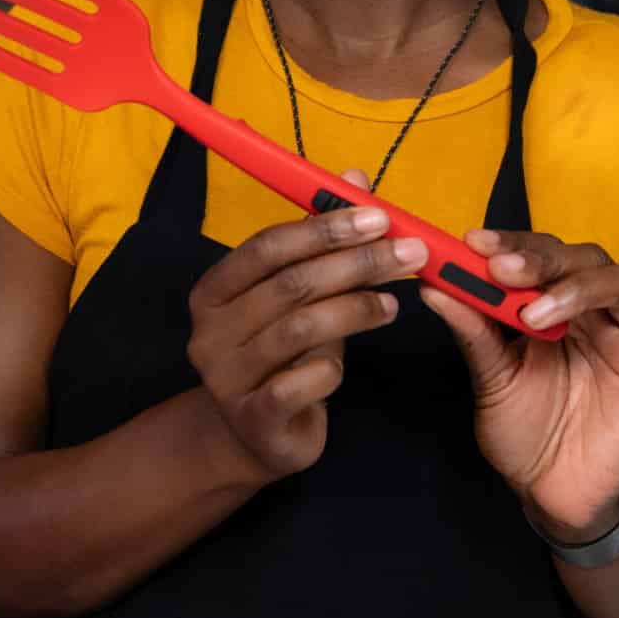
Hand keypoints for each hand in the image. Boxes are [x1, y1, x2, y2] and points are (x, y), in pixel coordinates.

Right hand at [188, 172, 418, 483]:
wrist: (257, 437)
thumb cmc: (283, 356)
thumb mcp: (300, 296)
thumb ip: (323, 243)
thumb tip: (353, 179)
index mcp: (214, 291)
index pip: (267, 247)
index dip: (324, 229)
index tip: (379, 218)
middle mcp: (210, 332)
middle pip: (289, 285)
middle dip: (355, 263)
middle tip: (408, 252)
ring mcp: (227, 378)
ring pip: (297, 330)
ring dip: (354, 309)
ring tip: (394, 304)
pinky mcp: (253, 419)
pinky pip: (297, 385)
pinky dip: (329, 369)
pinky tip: (346, 365)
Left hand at [418, 228, 618, 541]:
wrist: (553, 491)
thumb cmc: (523, 432)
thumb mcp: (491, 380)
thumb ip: (473, 332)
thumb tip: (433, 287)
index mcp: (549, 305)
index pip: (539, 255)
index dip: (512, 243)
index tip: (475, 243)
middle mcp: (591, 311)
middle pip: (582, 257)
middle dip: (542, 259)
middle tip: (504, 269)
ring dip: (583, 286)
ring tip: (543, 313)